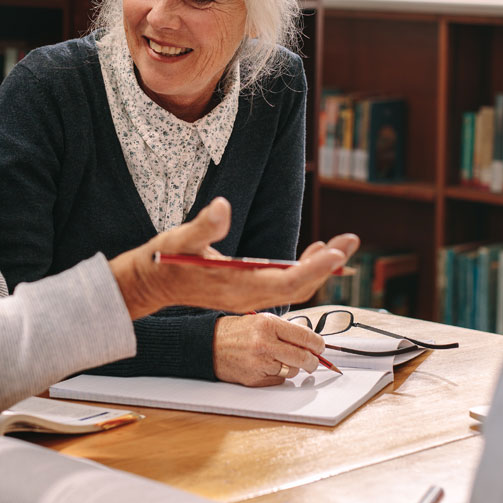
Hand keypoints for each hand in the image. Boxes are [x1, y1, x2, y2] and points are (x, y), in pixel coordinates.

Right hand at [109, 197, 359, 319]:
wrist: (150, 284)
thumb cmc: (164, 260)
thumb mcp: (180, 238)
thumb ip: (204, 225)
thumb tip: (222, 206)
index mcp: (238, 286)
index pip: (288, 280)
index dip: (315, 267)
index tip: (338, 252)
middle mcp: (249, 296)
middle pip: (300, 286)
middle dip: (328, 265)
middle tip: (352, 241)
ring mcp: (250, 296)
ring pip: (296, 286)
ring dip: (320, 266)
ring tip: (343, 244)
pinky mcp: (248, 290)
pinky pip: (285, 283)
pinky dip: (305, 268)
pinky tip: (315, 252)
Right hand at [214, 313, 325, 385]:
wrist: (208, 345)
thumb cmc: (236, 331)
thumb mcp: (261, 321)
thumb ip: (286, 330)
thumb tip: (311, 343)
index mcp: (268, 325)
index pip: (305, 337)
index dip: (318, 344)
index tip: (320, 347)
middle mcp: (264, 344)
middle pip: (303, 358)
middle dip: (313, 361)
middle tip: (313, 361)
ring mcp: (259, 363)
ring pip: (293, 371)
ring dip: (293, 367)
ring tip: (280, 359)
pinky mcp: (254, 379)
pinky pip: (279, 380)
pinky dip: (278, 374)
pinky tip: (267, 366)